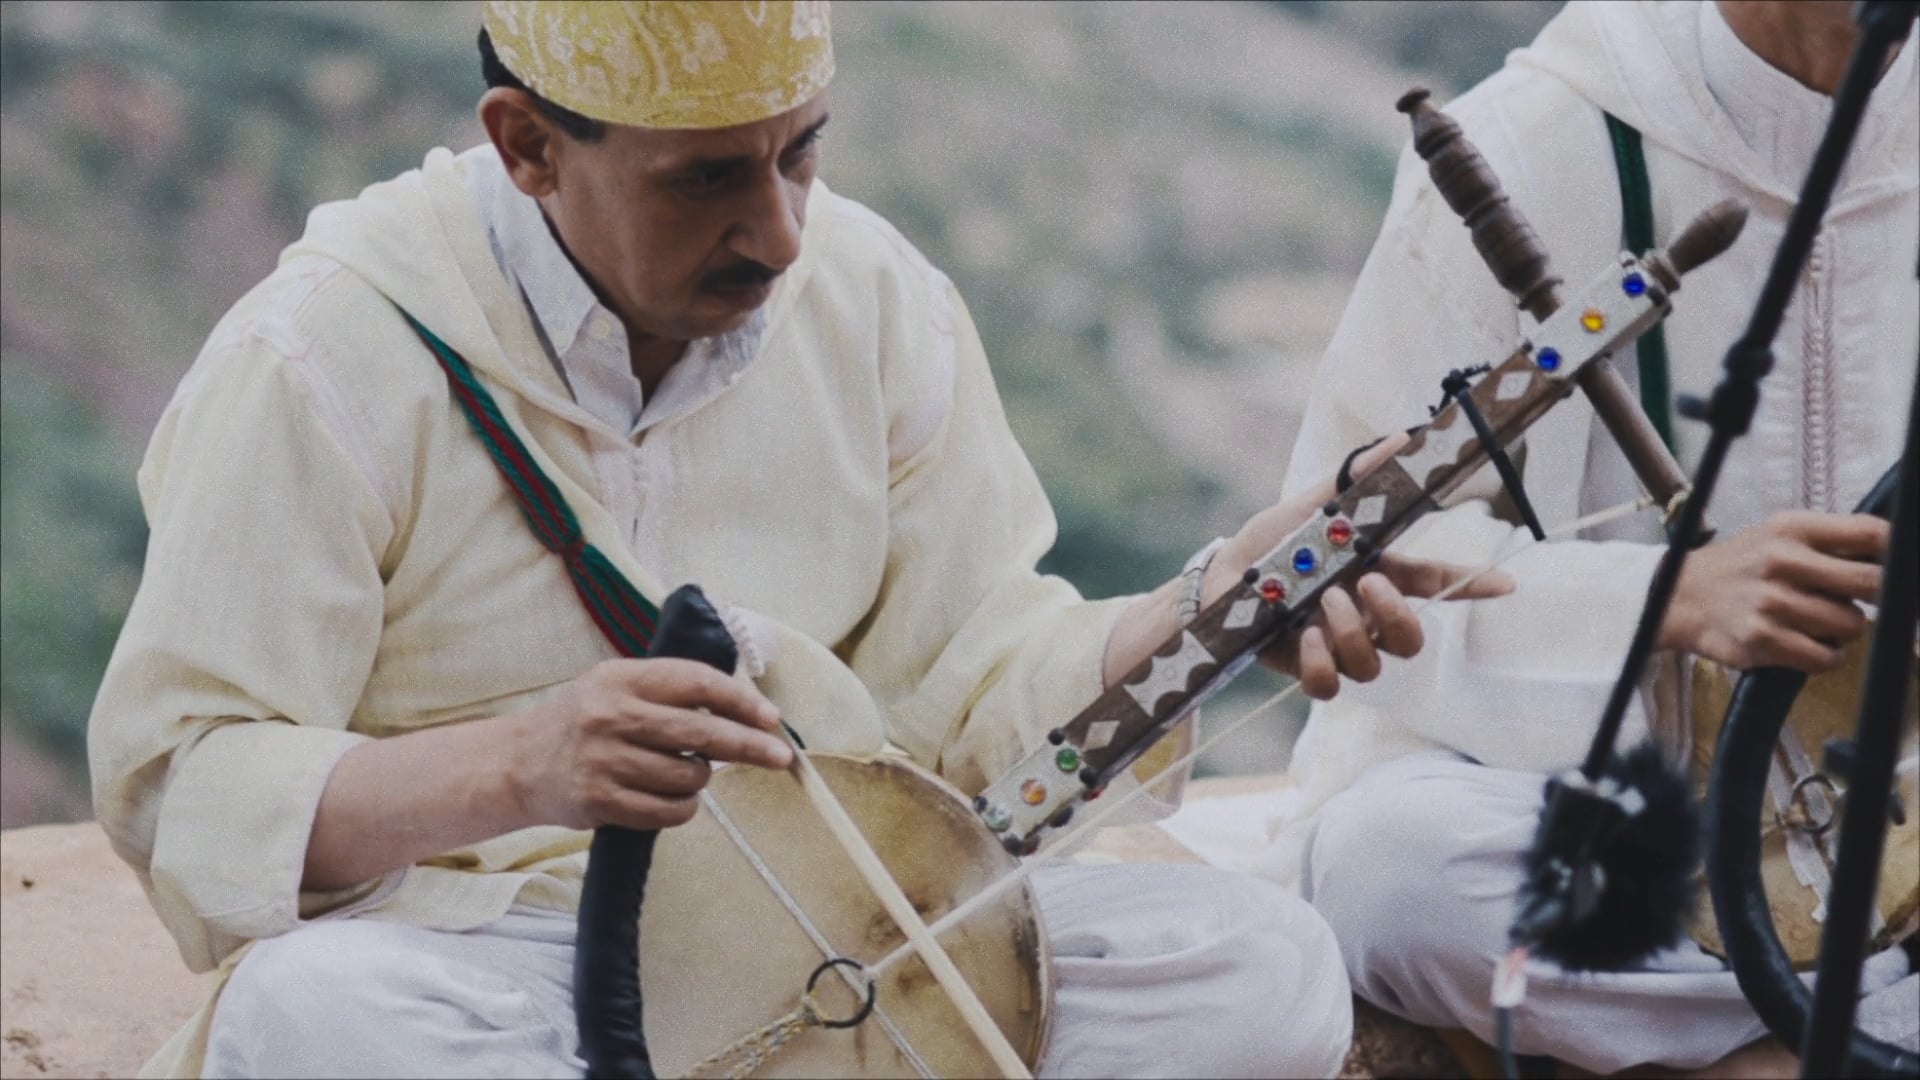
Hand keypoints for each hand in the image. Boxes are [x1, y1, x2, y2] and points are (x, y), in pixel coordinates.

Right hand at [505, 658, 793, 830]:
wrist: (516, 763)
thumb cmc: (581, 720)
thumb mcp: (615, 684)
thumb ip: (669, 689)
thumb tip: (743, 707)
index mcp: (621, 679)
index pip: (696, 683)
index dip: (740, 700)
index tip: (770, 717)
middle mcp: (611, 716)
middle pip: (701, 732)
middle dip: (750, 746)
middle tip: (781, 757)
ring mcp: (604, 761)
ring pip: (689, 776)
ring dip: (701, 779)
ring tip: (685, 772)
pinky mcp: (600, 802)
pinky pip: (668, 812)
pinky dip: (683, 808)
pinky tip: (673, 798)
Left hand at [1202, 433, 1515, 699]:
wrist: (1221, 578)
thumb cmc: (1272, 543)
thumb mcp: (1311, 508)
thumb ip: (1355, 481)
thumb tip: (1397, 438)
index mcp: (1377, 574)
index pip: (1435, 582)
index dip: (1472, 586)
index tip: (1505, 584)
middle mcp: (1364, 616)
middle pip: (1412, 640)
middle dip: (1397, 615)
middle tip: (1366, 584)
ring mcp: (1338, 647)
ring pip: (1373, 665)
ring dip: (1351, 632)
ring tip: (1320, 601)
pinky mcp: (1307, 670)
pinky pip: (1330, 688)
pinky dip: (1321, 665)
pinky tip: (1304, 639)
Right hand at [1660, 510, 1885, 672]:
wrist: (1678, 597)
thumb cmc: (1741, 567)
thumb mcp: (1778, 535)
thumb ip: (1831, 540)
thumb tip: (1894, 559)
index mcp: (1792, 528)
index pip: (1872, 534)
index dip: (1898, 555)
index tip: (1899, 569)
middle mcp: (1782, 561)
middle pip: (1873, 583)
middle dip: (1880, 598)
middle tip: (1862, 601)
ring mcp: (1772, 602)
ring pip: (1852, 625)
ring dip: (1844, 630)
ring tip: (1817, 623)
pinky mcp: (1762, 639)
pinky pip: (1825, 657)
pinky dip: (1826, 656)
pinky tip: (1808, 644)